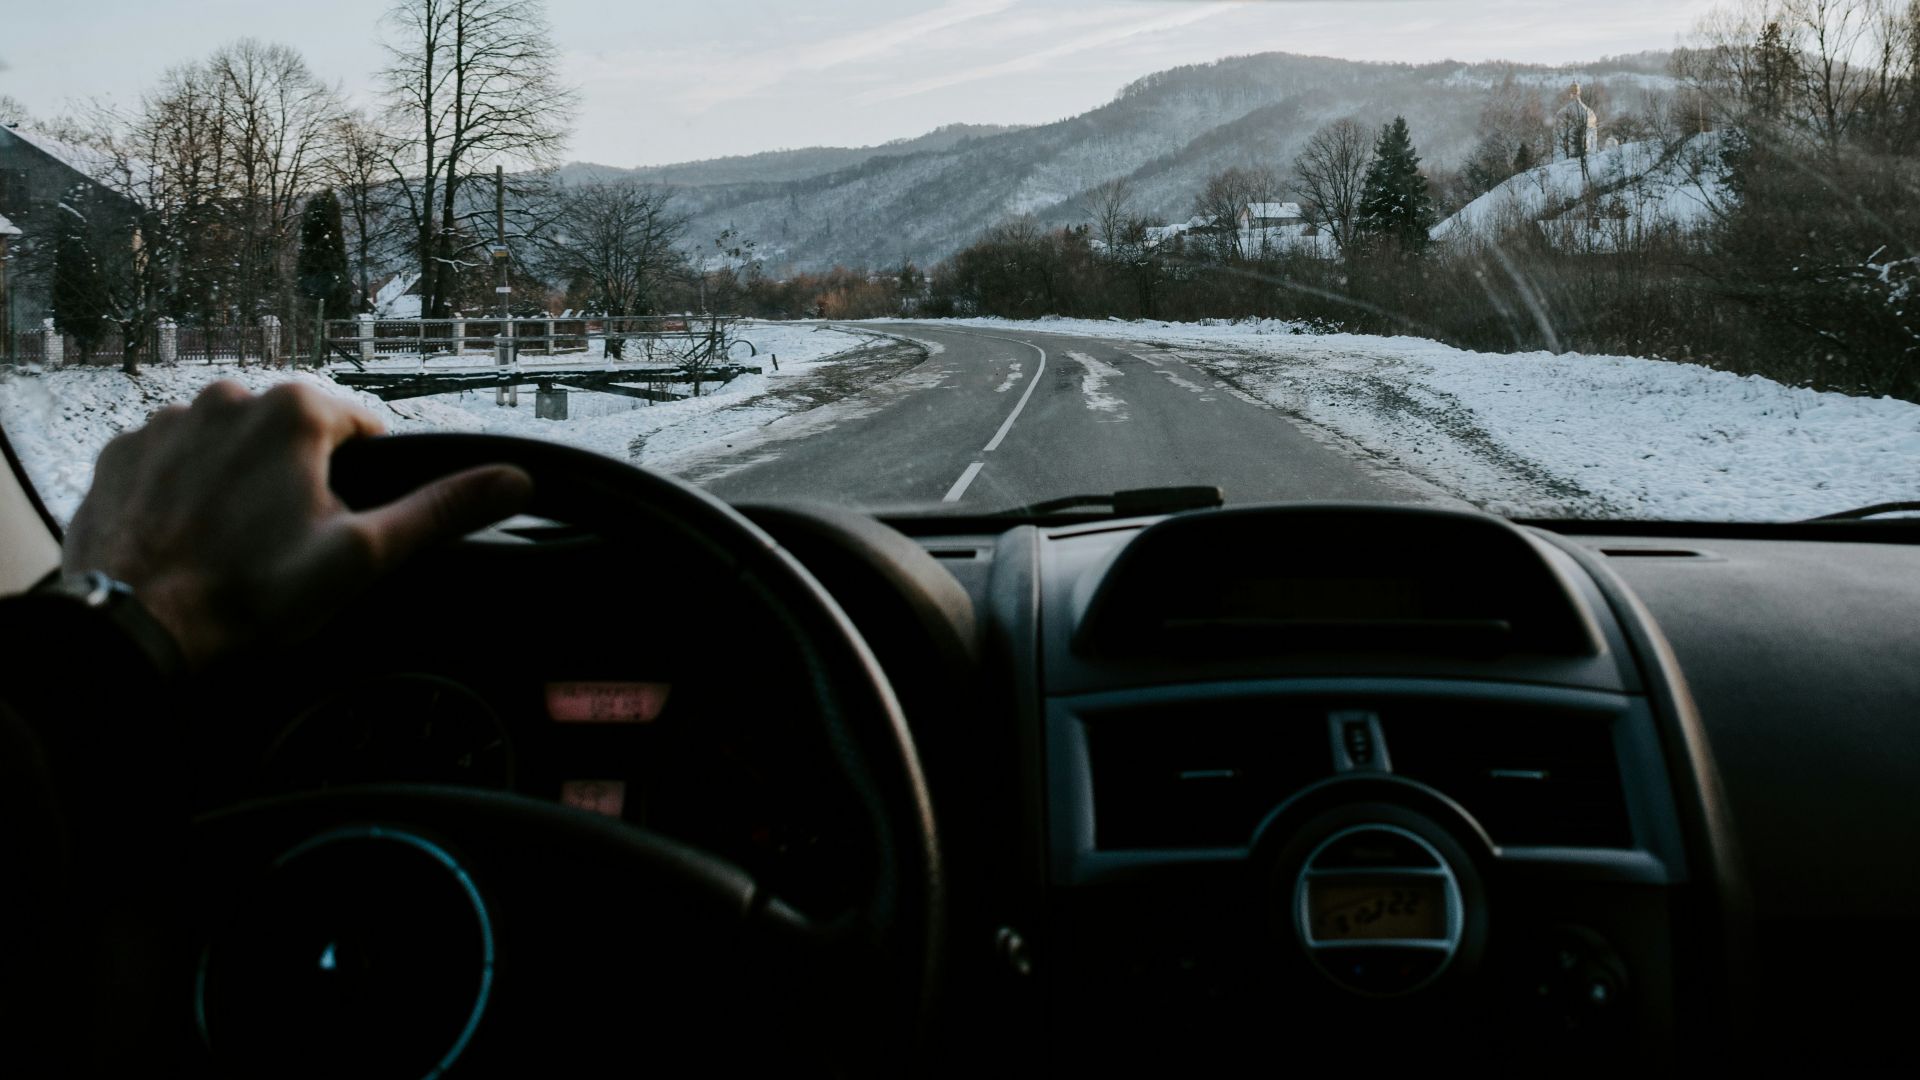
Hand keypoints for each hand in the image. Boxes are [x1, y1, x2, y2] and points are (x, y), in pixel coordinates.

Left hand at [62, 380, 532, 669]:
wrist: (133, 627)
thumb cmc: (253, 594)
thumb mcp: (364, 556)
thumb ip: (441, 510)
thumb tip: (516, 478)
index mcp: (295, 410)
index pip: (360, 427)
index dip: (365, 481)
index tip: (343, 528)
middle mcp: (227, 396)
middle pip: (293, 433)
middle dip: (300, 479)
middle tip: (289, 545)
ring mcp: (167, 421)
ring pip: (232, 444)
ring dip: (242, 481)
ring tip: (236, 546)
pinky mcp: (122, 452)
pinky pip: (175, 460)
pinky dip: (188, 491)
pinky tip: (191, 538)